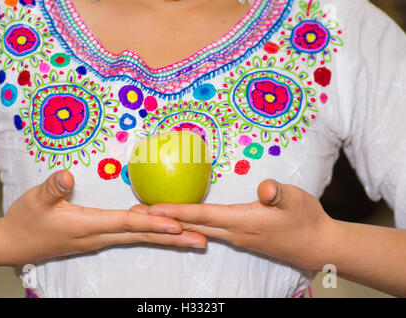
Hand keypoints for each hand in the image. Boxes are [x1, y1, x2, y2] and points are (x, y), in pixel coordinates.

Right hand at [0, 170, 206, 266]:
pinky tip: (162, 229)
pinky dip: (150, 232)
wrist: (14, 244)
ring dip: (166, 237)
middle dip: (173, 237)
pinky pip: (130, 235)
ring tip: (192, 238)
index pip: (126, 223)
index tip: (177, 224)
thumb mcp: (34, 200)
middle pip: (142, 235)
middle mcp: (100, 235)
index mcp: (88, 225)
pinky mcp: (98, 237)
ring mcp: (100, 238)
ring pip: (139, 237)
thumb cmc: (25, 221)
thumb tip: (66, 175)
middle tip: (202, 239)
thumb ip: (52, 188)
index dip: (152, 223)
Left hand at [136, 179, 333, 270]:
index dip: (176, 211)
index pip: (202, 215)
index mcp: (242, 222)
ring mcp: (236, 237)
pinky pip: (208, 231)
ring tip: (151, 218)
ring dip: (173, 223)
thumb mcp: (296, 201)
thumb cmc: (306, 220)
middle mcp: (234, 233)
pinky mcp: (240, 237)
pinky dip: (190, 225)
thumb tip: (265, 188)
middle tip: (135, 215)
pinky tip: (183, 223)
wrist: (317, 246)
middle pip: (192, 225)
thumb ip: (278, 194)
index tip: (151, 210)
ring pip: (197, 229)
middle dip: (163, 220)